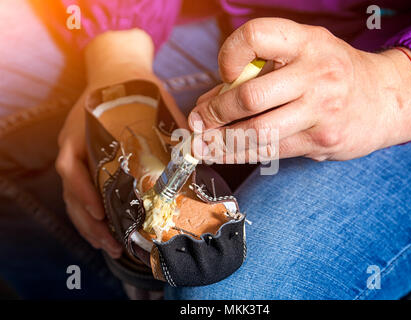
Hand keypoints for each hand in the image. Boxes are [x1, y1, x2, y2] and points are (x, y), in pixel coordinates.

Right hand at [56, 29, 155, 257]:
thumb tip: (200, 154)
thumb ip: (172, 129)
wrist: (118, 71)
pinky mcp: (84, 160)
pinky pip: (81, 191)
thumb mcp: (152, 104)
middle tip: (111, 243)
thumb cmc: (134, 89)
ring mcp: (77, 154)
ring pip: (74, 197)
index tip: (99, 211)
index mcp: (84, 130)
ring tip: (109, 246)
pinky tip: (108, 227)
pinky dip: (92, 212)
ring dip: (90, 224)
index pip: (71, 165)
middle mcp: (74, 145)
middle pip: (71, 191)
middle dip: (90, 221)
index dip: (82, 192)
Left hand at [189, 18, 410, 160]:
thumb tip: (209, 101)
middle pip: (250, 96)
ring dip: (221, 141)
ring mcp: (320, 109)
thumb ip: (260, 72)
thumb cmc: (336, 73)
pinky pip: (270, 151)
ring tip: (200, 145)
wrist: (387, 99)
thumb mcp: (304, 55)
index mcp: (307, 41)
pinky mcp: (321, 140)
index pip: (257, 36)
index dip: (231, 54)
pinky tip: (221, 154)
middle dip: (216, 112)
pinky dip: (238, 154)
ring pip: (257, 132)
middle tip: (199, 121)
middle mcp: (315, 72)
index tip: (224, 73)